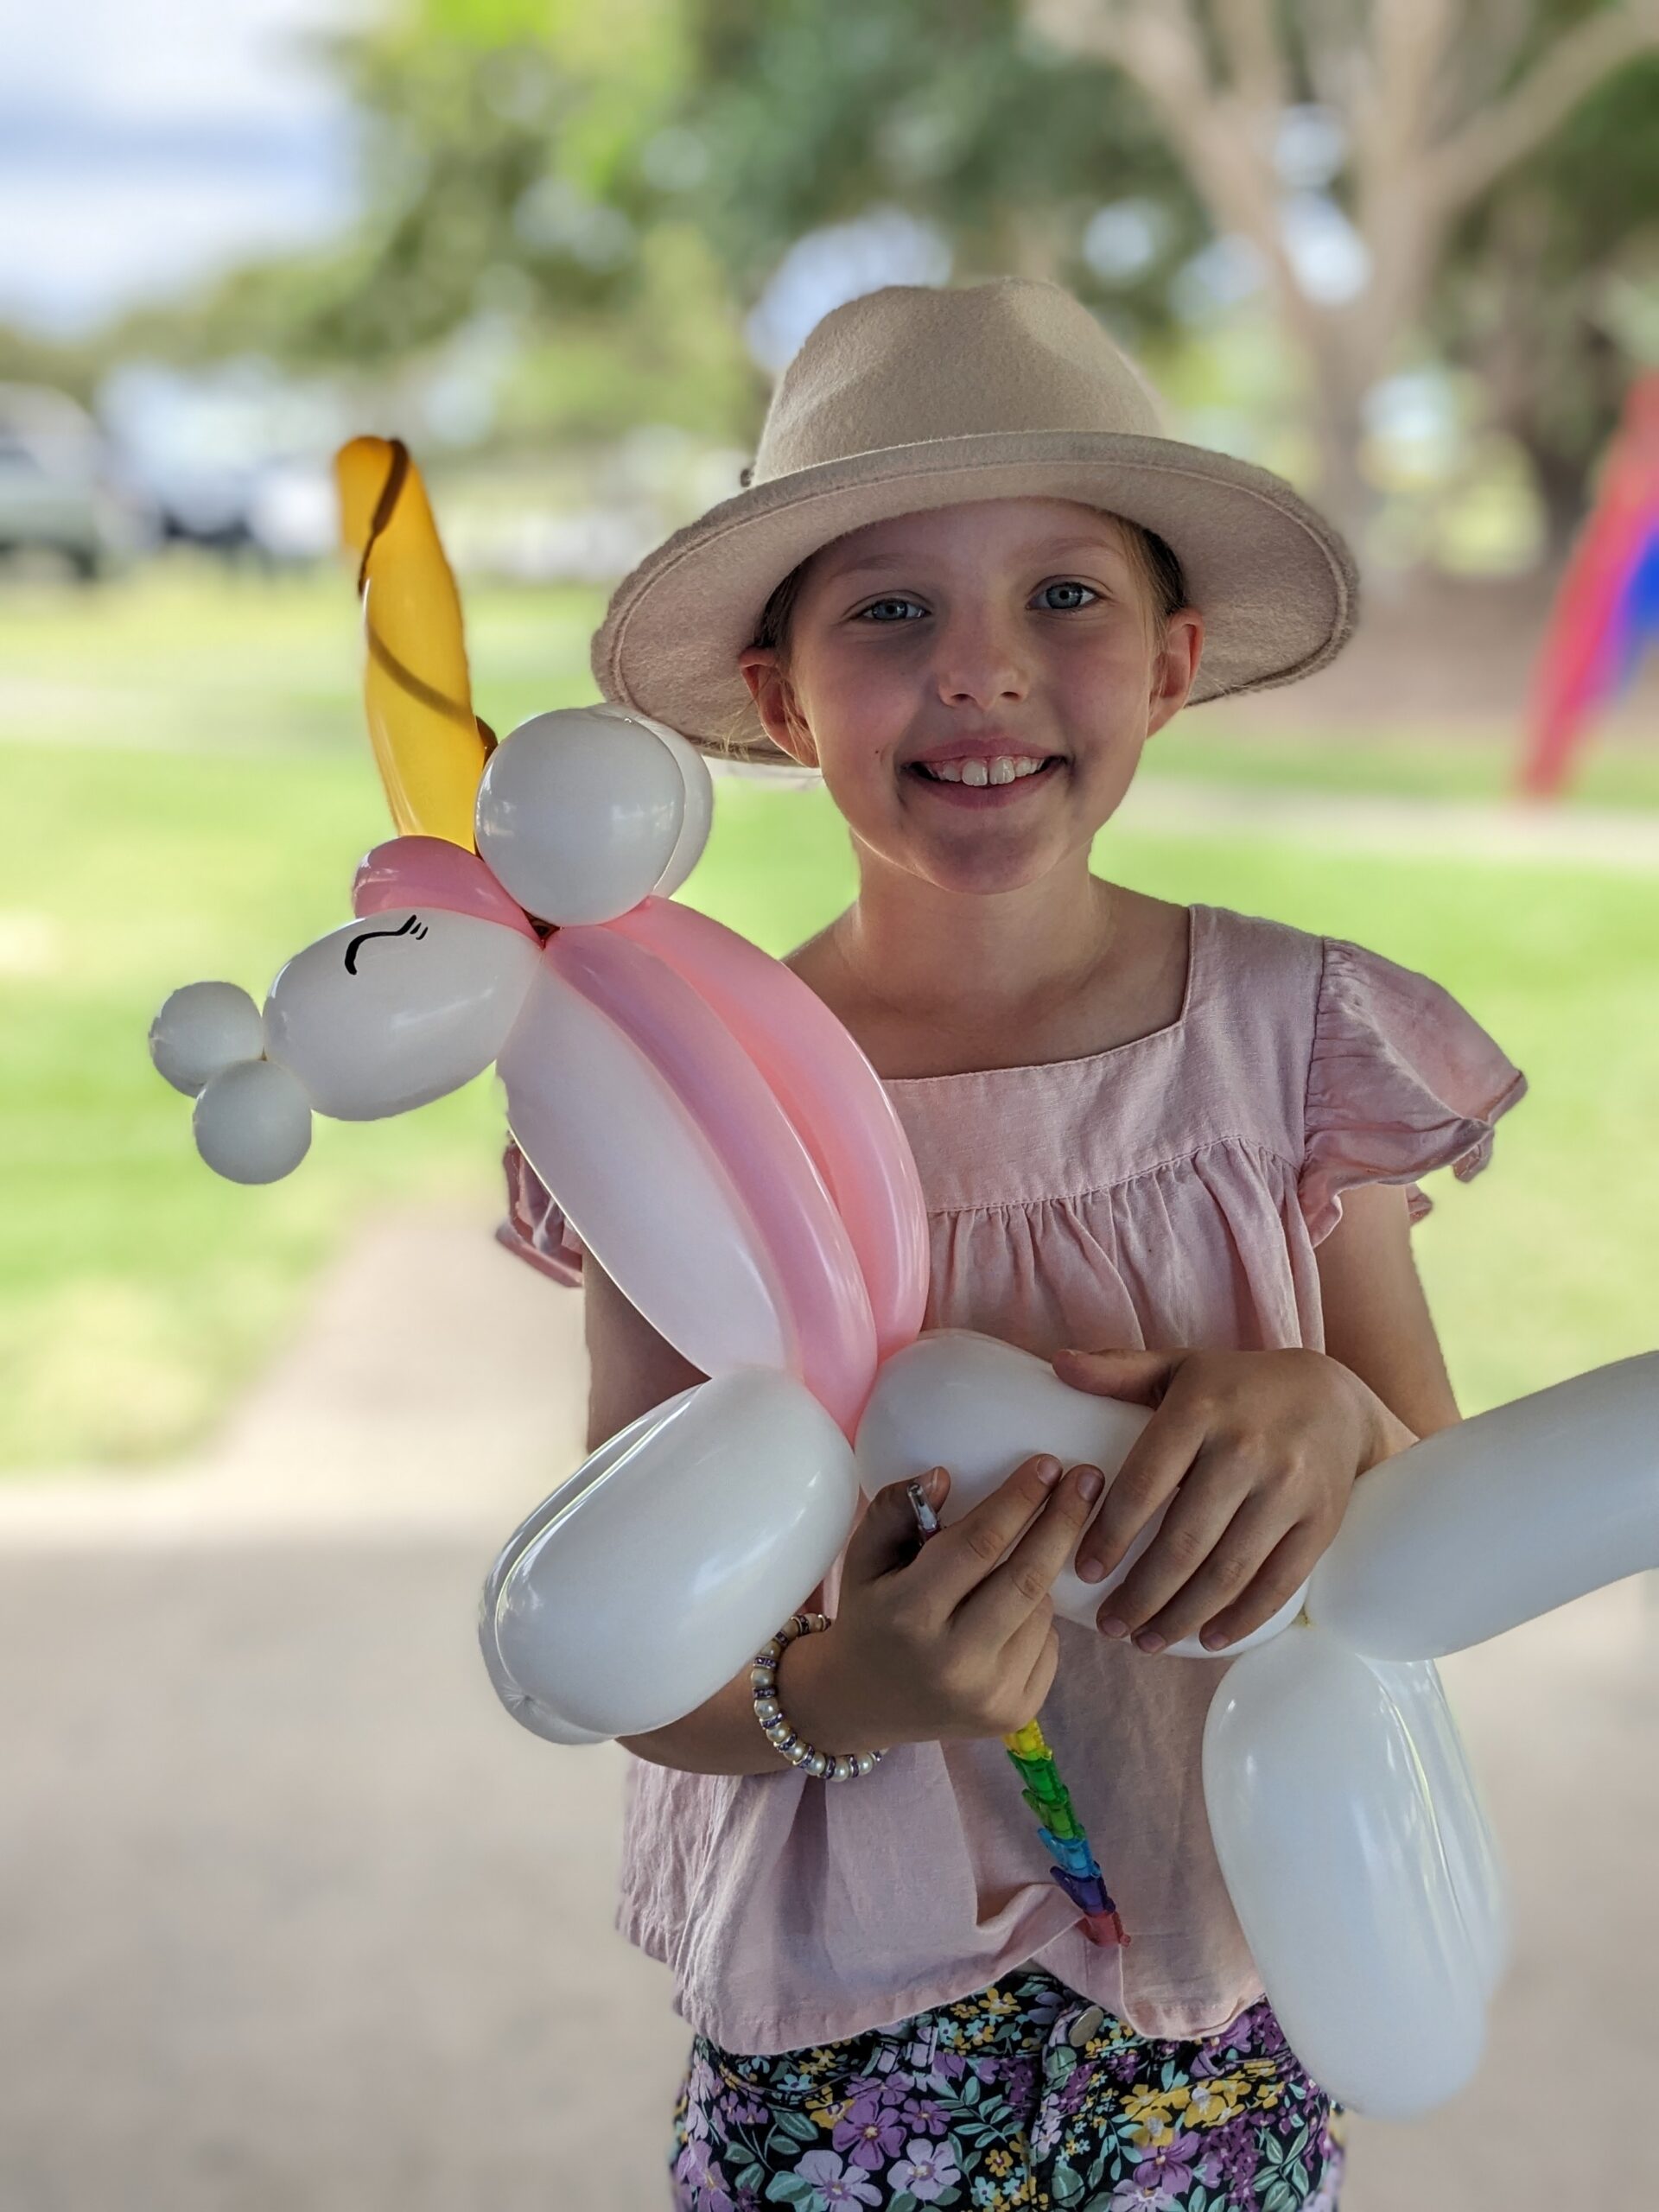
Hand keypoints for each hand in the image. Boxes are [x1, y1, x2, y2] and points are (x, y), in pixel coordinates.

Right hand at [808, 1455, 1105, 1746]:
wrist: (864, 1705)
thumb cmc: (870, 1616)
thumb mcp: (863, 1557)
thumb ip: (895, 1509)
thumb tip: (944, 1476)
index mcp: (909, 1615)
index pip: (979, 1545)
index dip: (1019, 1500)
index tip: (1049, 1464)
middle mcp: (953, 1661)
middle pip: (1028, 1577)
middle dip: (1064, 1521)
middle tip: (1088, 1479)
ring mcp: (989, 1696)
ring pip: (1042, 1609)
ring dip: (1037, 1575)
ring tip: (1005, 1571)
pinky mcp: (1015, 1714)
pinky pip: (1048, 1644)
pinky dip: (1037, 1618)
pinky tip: (1005, 1618)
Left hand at [1050, 1345, 1413, 1654]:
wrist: (1336, 1397)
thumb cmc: (1238, 1386)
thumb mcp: (1180, 1366)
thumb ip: (1119, 1370)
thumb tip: (1058, 1365)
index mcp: (1199, 1411)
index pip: (1144, 1484)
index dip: (1110, 1535)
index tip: (1085, 1571)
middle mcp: (1245, 1451)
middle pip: (1184, 1541)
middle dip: (1141, 1594)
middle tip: (1111, 1626)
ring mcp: (1287, 1490)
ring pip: (1227, 1572)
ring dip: (1182, 1616)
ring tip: (1146, 1641)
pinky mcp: (1321, 1522)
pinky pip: (1277, 1583)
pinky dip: (1241, 1619)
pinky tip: (1207, 1639)